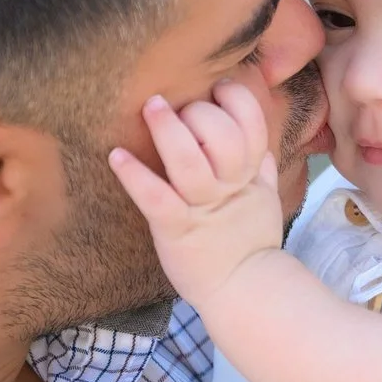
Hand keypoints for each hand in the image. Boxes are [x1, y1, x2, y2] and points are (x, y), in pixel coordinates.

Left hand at [109, 82, 286, 308]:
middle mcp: (230, 187)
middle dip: (200, 113)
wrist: (243, 292)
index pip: (253, 125)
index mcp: (250, 176)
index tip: (217, 90)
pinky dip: (136, 176)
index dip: (236, 100)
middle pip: (222, 137)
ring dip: (169, 131)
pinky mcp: (176, 230)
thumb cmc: (250, 245)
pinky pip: (156, 199)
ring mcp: (202, 208)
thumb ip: (263, 172)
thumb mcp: (264, 204)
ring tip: (152, 106)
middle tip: (177, 109)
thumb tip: (263, 148)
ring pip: (190, 162)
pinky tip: (117, 156)